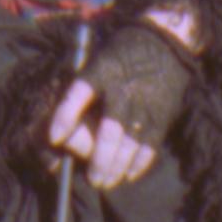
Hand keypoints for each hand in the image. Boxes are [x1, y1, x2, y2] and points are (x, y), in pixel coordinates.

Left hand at [41, 17, 195, 192]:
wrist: (166, 39)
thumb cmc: (125, 51)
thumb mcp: (99, 59)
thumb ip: (85, 89)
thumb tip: (66, 124)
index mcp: (102, 72)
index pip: (78, 95)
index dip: (64, 118)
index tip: (54, 138)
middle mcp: (123, 90)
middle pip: (109, 133)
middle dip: (99, 160)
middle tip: (92, 179)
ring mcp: (144, 104)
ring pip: (130, 145)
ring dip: (116, 168)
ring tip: (106, 182)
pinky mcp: (161, 114)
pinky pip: (150, 145)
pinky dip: (139, 163)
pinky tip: (129, 174)